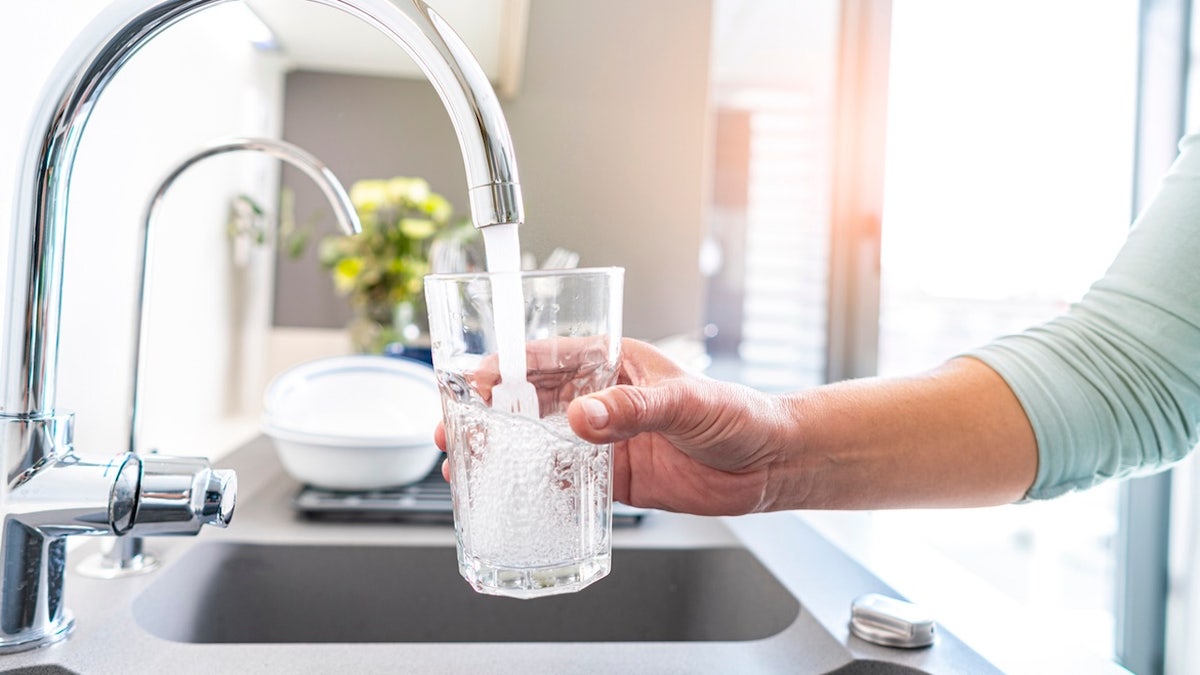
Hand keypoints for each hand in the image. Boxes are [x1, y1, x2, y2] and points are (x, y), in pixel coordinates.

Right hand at [433, 338, 789, 515]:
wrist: (770, 464)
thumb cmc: (738, 414)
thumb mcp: (685, 402)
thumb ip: (632, 410)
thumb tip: (582, 417)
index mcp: (614, 364)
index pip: (546, 359)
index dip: (503, 368)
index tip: (471, 382)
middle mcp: (603, 400)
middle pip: (530, 403)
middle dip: (488, 414)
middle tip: (453, 428)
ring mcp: (606, 440)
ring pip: (540, 444)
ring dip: (503, 453)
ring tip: (465, 464)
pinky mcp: (614, 478)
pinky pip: (566, 483)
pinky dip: (537, 490)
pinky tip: (511, 497)